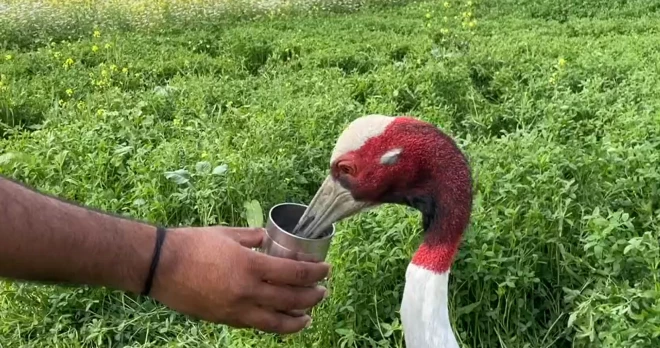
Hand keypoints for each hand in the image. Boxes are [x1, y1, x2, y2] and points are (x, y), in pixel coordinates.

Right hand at [149, 226, 329, 333]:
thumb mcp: (227, 233)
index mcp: (251, 266)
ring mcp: (236, 309)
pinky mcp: (224, 319)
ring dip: (298, 319)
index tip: (326, 269)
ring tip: (309, 315)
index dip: (315, 273)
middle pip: (291, 299)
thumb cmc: (193, 244)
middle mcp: (247, 292)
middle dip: (313, 296)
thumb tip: (267, 238)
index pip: (295, 274)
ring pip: (276, 322)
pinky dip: (274, 324)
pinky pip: (256, 325)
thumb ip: (252, 236)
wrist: (159, 266)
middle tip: (323, 291)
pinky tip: (280, 321)